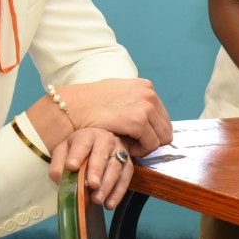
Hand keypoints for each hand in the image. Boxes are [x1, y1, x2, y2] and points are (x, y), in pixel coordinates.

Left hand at [50, 126, 134, 208]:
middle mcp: (105, 140)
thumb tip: (59, 179)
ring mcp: (119, 151)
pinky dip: (118, 192)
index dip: (76, 155)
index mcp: (87, 136)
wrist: (102, 140)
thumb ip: (59, 163)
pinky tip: (110, 203)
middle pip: (101, 155)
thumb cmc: (81, 148)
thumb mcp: (65, 150)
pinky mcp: (128, 164)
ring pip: (116, 167)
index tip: (71, 167)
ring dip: (107, 185)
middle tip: (92, 185)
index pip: (82, 144)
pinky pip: (126, 178)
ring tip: (97, 199)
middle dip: (97, 171)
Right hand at [54, 78, 172, 156]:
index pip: (162, 117)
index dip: (150, 131)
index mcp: (146, 87)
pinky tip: (124, 145)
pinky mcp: (139, 120)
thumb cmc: (90, 103)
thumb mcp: (117, 93)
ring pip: (161, 138)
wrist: (72, 107)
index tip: (135, 136)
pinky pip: (151, 145)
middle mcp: (149, 94)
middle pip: (166, 128)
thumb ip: (134, 100)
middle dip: (150, 139)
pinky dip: (140, 150)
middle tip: (131, 142)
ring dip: (145, 145)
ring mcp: (146, 106)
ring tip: (127, 143)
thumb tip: (146, 112)